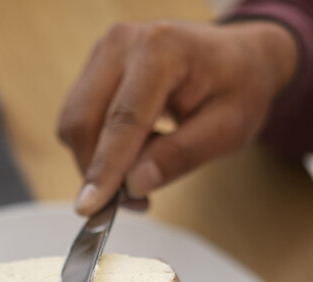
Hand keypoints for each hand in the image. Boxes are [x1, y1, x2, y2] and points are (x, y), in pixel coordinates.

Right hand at [58, 20, 298, 214]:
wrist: (238, 57)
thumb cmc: (239, 87)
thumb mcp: (228, 129)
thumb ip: (181, 156)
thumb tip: (134, 184)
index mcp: (162, 49)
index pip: (123, 120)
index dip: (105, 167)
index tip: (90, 207)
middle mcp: (122, 43)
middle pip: (84, 121)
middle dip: (98, 171)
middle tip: (136, 201)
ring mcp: (103, 52)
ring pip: (73, 124)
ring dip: (97, 162)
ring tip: (141, 175)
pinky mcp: (94, 68)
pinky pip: (79, 119)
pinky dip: (98, 148)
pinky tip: (133, 153)